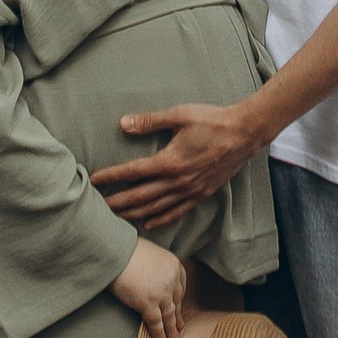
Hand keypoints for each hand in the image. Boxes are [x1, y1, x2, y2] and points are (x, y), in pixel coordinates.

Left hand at [93, 100, 262, 231]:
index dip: (111, 176)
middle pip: (141, 196)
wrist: (244, 133)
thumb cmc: (211, 121)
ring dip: (135, 213)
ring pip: (157, 207)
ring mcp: (190, 190)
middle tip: (98, 208)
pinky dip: (162, 218)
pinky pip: (178, 211)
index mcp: (170, 162)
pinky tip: (149, 222)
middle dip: (118, 202)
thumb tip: (123, 123)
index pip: (133, 172)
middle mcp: (178, 181)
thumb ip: (150, 121)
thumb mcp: (179, 115)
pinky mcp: (202, 194)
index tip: (93, 179)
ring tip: (117, 217)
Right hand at [110, 234, 189, 337]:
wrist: (115, 251)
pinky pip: (156, 323)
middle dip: (177, 317)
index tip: (177, 308)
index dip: (178, 299)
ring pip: (169, 316)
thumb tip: (147, 277)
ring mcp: (162, 293)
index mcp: (174, 265)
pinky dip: (159, 335)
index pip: (180, 286)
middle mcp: (172, 279)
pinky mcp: (148, 303)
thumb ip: (153, 267)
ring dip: (172, 331)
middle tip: (180, 328)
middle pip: (176, 302)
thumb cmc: (125, 250)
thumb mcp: (148, 254)